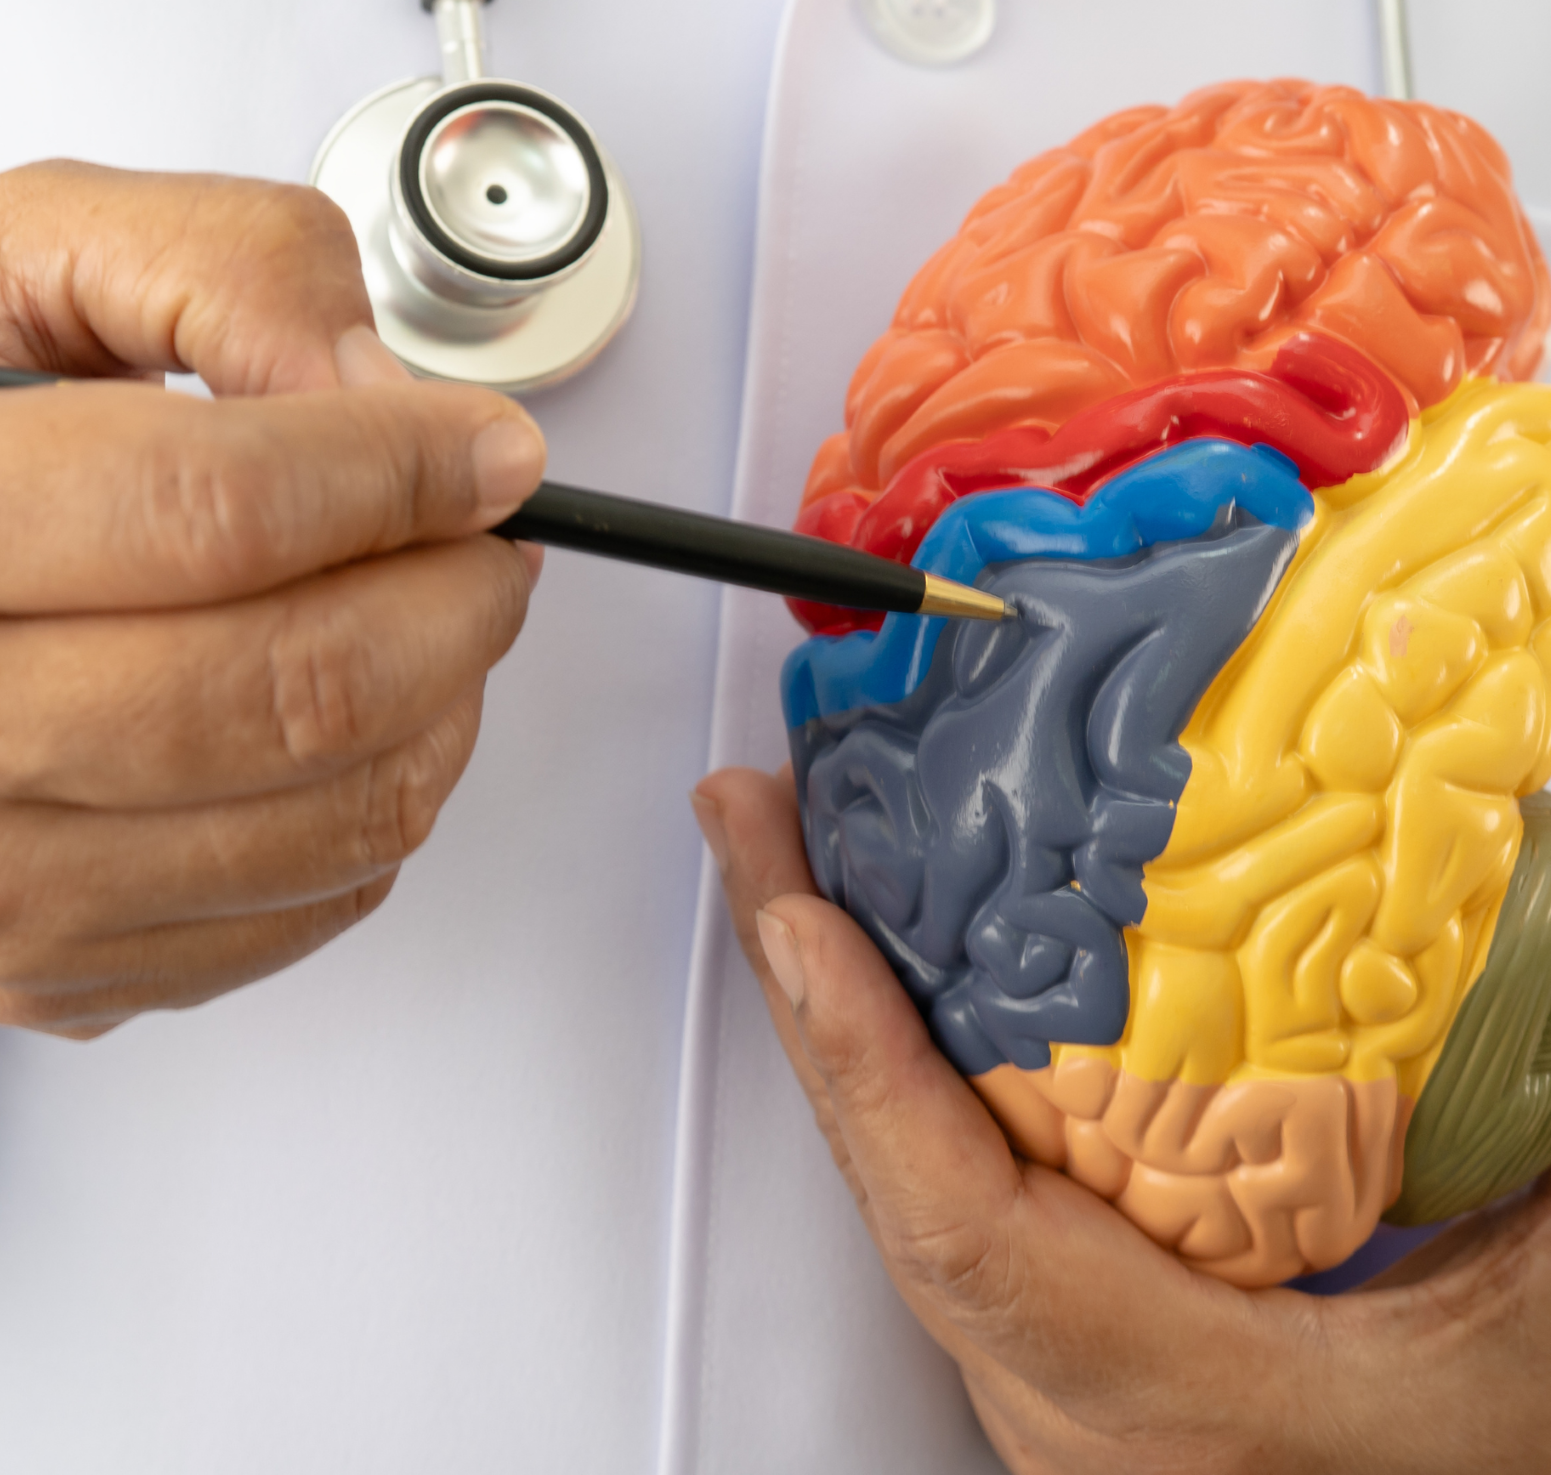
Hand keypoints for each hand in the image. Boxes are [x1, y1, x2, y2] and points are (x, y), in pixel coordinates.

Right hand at [0, 162, 544, 1034]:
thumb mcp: (13, 271)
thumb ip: (217, 272)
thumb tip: (381, 391)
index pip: (225, 512)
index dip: (408, 471)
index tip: (491, 451)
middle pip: (305, 686)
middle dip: (460, 595)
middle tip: (487, 536)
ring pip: (338, 816)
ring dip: (448, 700)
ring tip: (430, 616)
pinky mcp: (48, 972)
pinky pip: (309, 907)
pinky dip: (384, 804)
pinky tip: (352, 723)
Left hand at [692, 765, 1550, 1474]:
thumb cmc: (1456, 1468)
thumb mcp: (1516, 1345)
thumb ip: (1510, 1162)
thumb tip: (1523, 948)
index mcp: (1172, 1400)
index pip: (966, 1227)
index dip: (870, 1064)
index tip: (801, 923)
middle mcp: (1063, 1392)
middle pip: (886, 1168)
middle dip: (803, 978)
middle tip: (754, 818)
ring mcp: (1036, 1364)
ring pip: (895, 1168)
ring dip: (829, 1003)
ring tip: (791, 849)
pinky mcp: (1047, 1332)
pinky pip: (935, 1175)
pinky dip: (888, 1054)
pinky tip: (885, 954)